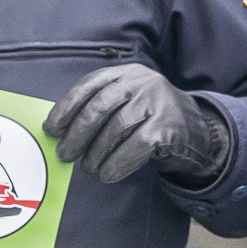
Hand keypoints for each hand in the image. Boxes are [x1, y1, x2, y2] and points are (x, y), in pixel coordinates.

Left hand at [42, 64, 227, 184]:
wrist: (195, 131)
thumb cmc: (148, 120)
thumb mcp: (126, 104)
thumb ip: (99, 109)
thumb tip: (61, 132)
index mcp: (125, 73)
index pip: (89, 85)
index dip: (66, 107)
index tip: (51, 129)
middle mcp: (141, 82)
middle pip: (100, 107)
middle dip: (77, 133)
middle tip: (64, 154)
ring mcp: (157, 102)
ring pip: (116, 128)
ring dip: (96, 153)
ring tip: (88, 168)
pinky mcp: (168, 126)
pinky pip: (136, 146)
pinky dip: (118, 163)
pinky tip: (107, 174)